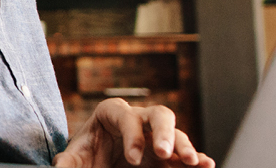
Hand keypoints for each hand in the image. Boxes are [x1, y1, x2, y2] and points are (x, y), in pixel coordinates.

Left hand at [53, 98, 213, 167]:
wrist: (98, 162)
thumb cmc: (86, 154)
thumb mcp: (75, 158)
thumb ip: (68, 162)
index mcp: (112, 113)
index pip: (126, 117)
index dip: (132, 135)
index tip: (131, 159)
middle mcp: (139, 120)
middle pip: (160, 115)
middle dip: (165, 132)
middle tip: (164, 152)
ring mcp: (156, 137)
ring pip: (177, 134)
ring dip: (186, 147)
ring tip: (195, 162)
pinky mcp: (166, 155)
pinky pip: (184, 154)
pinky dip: (197, 158)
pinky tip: (207, 165)